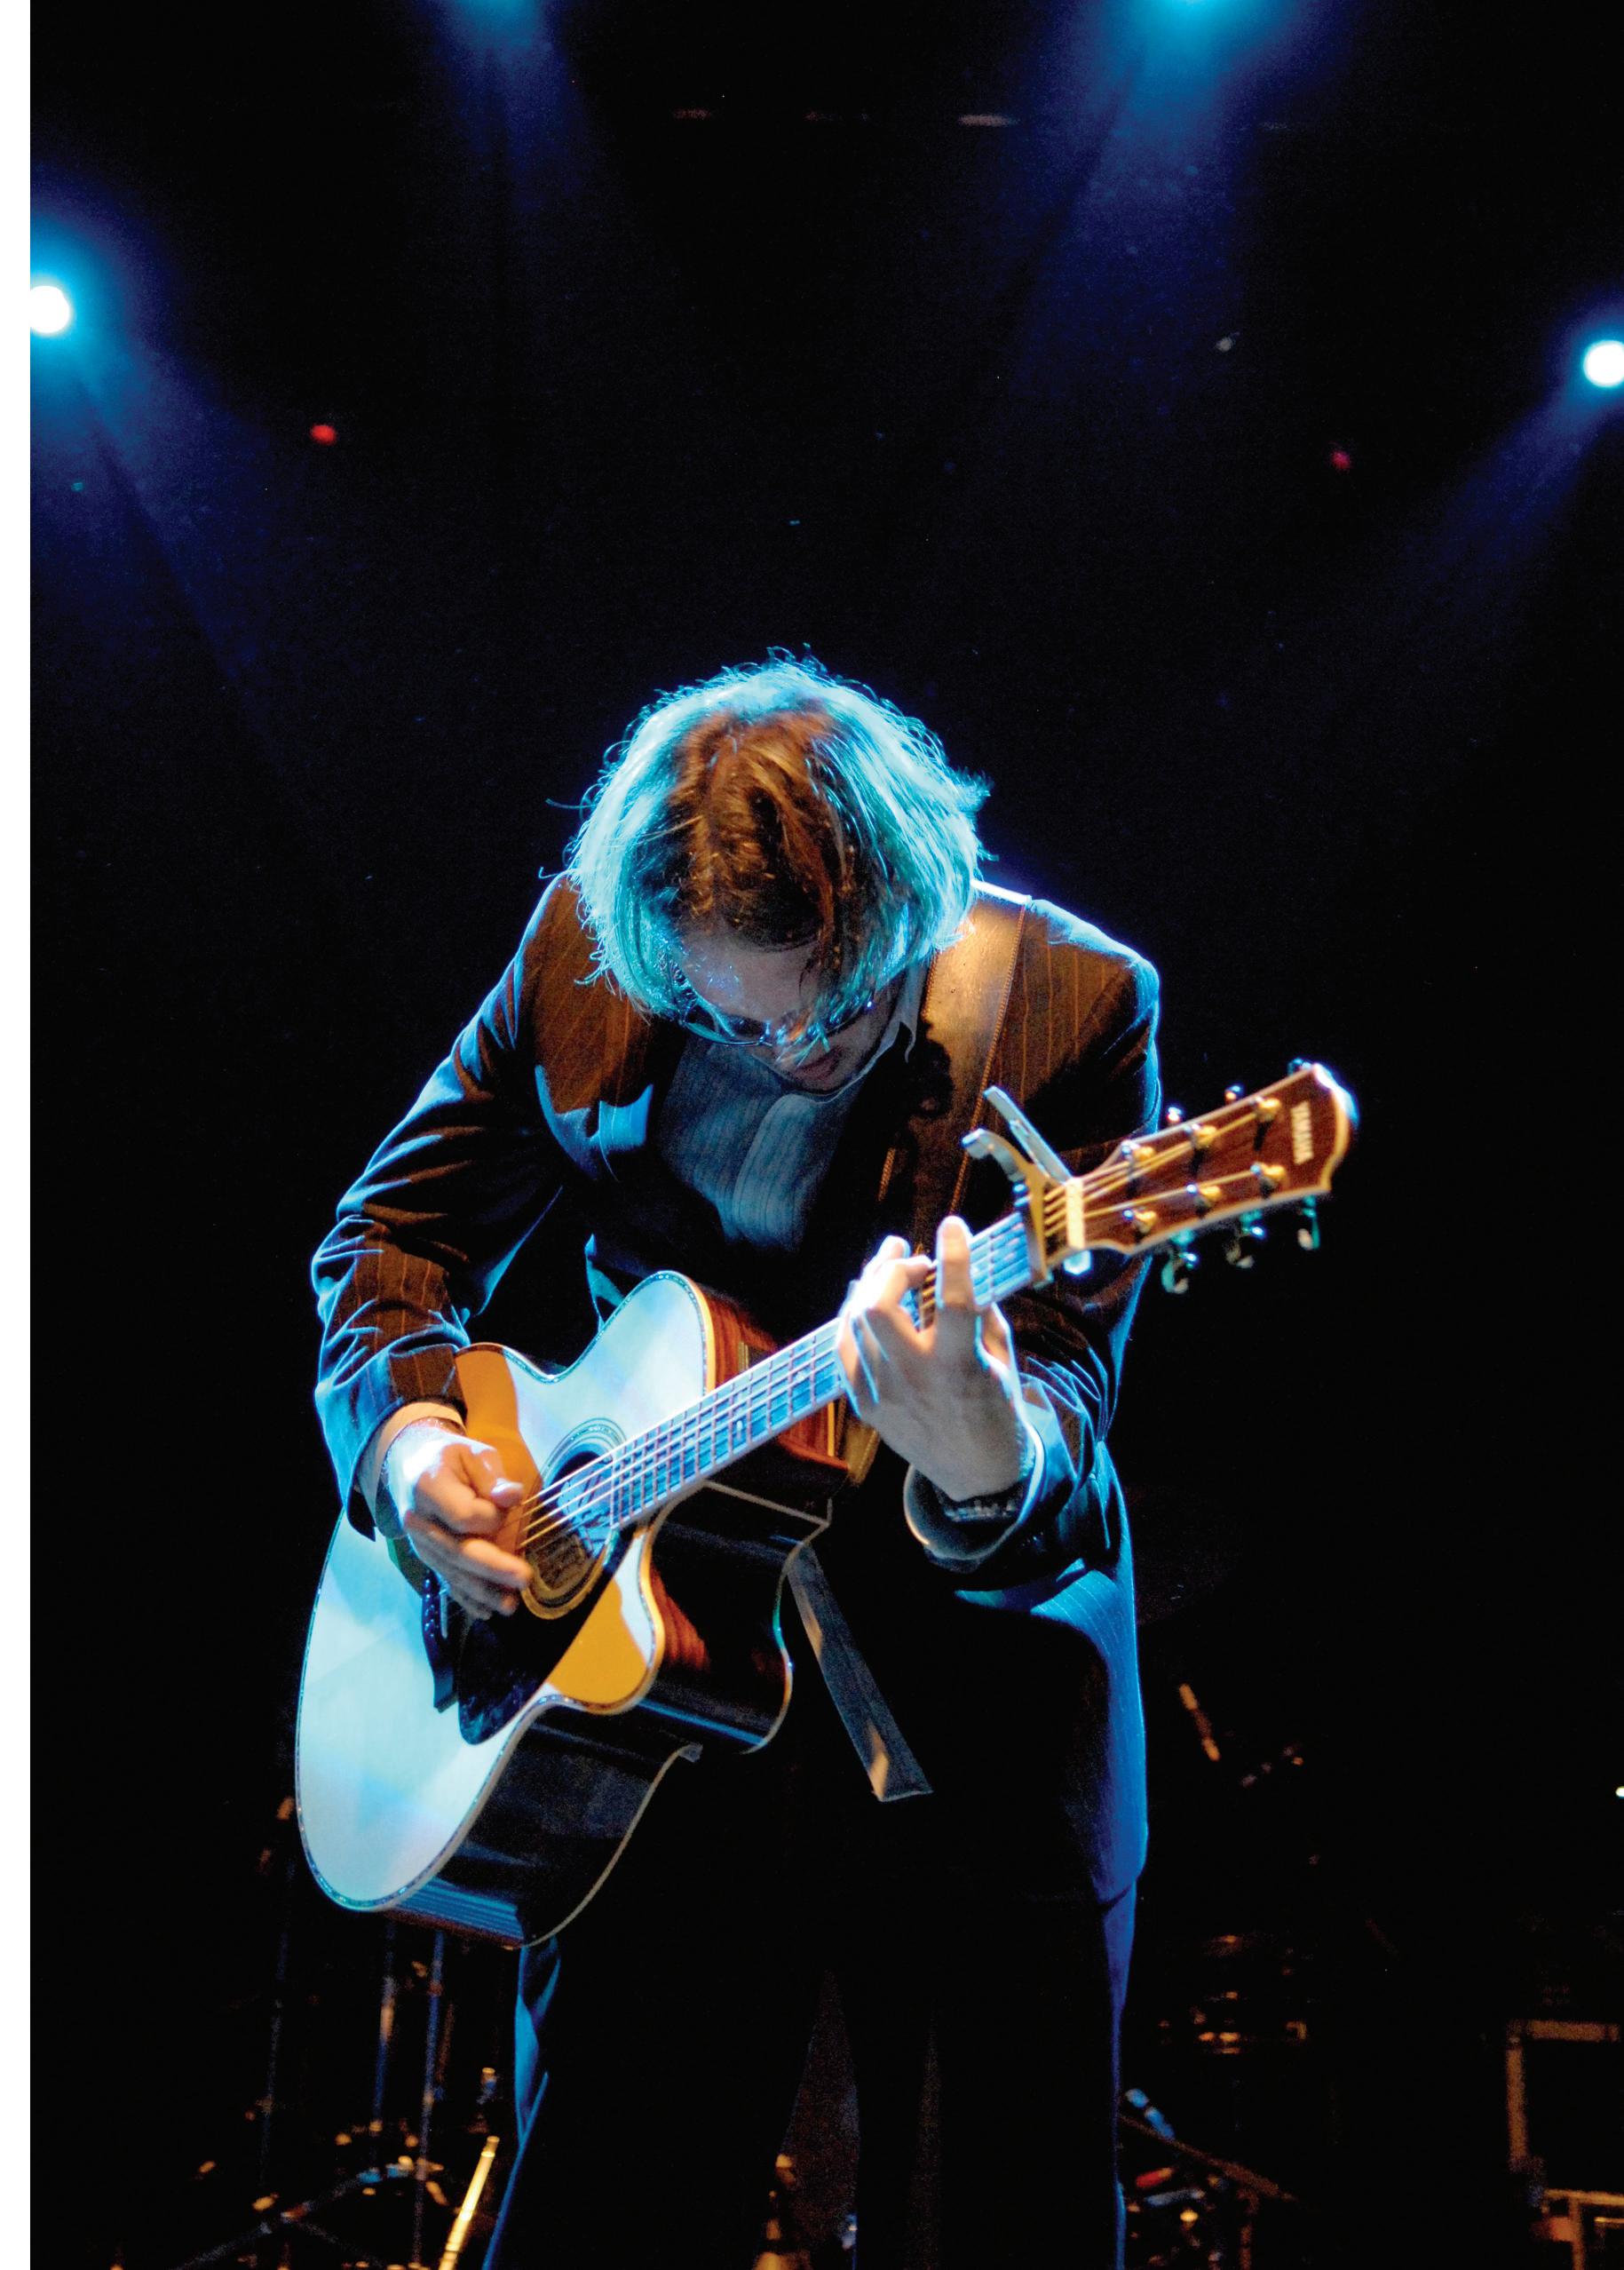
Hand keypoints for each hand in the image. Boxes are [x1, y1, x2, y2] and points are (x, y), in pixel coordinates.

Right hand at [388, 1423, 531, 1619]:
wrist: (410, 1465)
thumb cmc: (450, 1458)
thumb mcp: (474, 1454)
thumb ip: (492, 1477)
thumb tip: (513, 1497)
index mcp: (429, 1488)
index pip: (464, 1515)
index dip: (491, 1518)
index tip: (510, 1507)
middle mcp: (418, 1521)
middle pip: (457, 1551)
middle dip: (492, 1568)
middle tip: (524, 1579)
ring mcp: (419, 1543)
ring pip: (451, 1571)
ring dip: (481, 1591)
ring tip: (510, 1606)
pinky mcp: (425, 1556)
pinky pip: (445, 1579)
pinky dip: (465, 1597)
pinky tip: (485, 1611)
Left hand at [836, 1219, 1031, 1502]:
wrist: (975, 1476)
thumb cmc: (996, 1410)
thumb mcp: (1003, 1359)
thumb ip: (983, 1313)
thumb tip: (963, 1267)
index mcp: (959, 1368)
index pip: (953, 1300)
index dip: (953, 1255)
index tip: (953, 1225)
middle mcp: (915, 1379)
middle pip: (879, 1306)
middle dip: (891, 1268)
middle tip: (911, 1256)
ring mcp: (883, 1394)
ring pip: (855, 1321)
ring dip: (871, 1285)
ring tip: (890, 1266)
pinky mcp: (865, 1404)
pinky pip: (845, 1347)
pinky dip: (854, 1316)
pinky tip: (867, 1299)